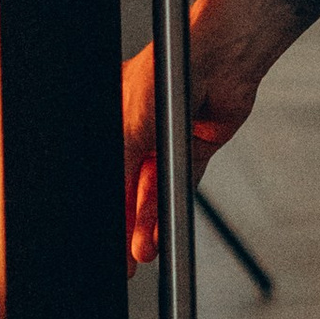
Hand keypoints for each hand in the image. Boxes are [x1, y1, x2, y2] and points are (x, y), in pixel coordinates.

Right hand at [120, 0, 305, 261]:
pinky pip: (183, 181)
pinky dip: (174, 205)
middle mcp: (141, 129)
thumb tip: (114, 207)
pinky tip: (164, 228)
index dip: (107, 208)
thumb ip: (120, 171)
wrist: (217, 58)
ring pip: (156, 190)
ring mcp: (169, 137)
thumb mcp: (128, 129)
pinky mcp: (197, 144)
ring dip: (149, 221)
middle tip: (124, 260)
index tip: (102, 240)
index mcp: (116, 120)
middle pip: (130, 187)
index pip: (107, 174)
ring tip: (144, 250)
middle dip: (127, 225)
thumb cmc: (166, 74)